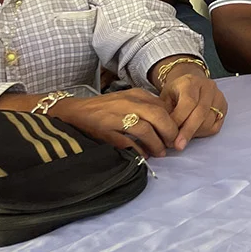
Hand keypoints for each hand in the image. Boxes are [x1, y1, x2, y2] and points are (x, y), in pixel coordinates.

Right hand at [50, 89, 180, 158]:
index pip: (162, 106)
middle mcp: (127, 103)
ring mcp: (115, 117)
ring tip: (160, 153)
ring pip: (144, 129)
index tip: (177, 134)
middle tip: (172, 145)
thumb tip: (169, 121)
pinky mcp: (104, 131)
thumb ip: (147, 107)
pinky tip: (142, 156)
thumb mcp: (128, 100)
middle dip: (169, 132)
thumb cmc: (106, 108)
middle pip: (158, 116)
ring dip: (155, 143)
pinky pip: (127, 142)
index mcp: (136, 95)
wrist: (73, 112)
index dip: (173, 122)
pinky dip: (138, 151)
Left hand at [159, 71, 226, 148]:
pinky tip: (193, 133)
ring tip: (182, 138)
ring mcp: (218, 96)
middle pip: (201, 113)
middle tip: (178, 146)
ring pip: (209, 120)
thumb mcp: (164, 97)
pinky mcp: (224, 106)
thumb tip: (163, 132)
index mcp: (190, 82)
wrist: (190, 84)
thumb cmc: (175, 92)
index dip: (179, 120)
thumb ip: (165, 112)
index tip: (168, 135)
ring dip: (194, 133)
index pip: (188, 103)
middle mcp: (208, 87)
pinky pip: (215, 125)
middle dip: (188, 131)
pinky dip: (203, 132)